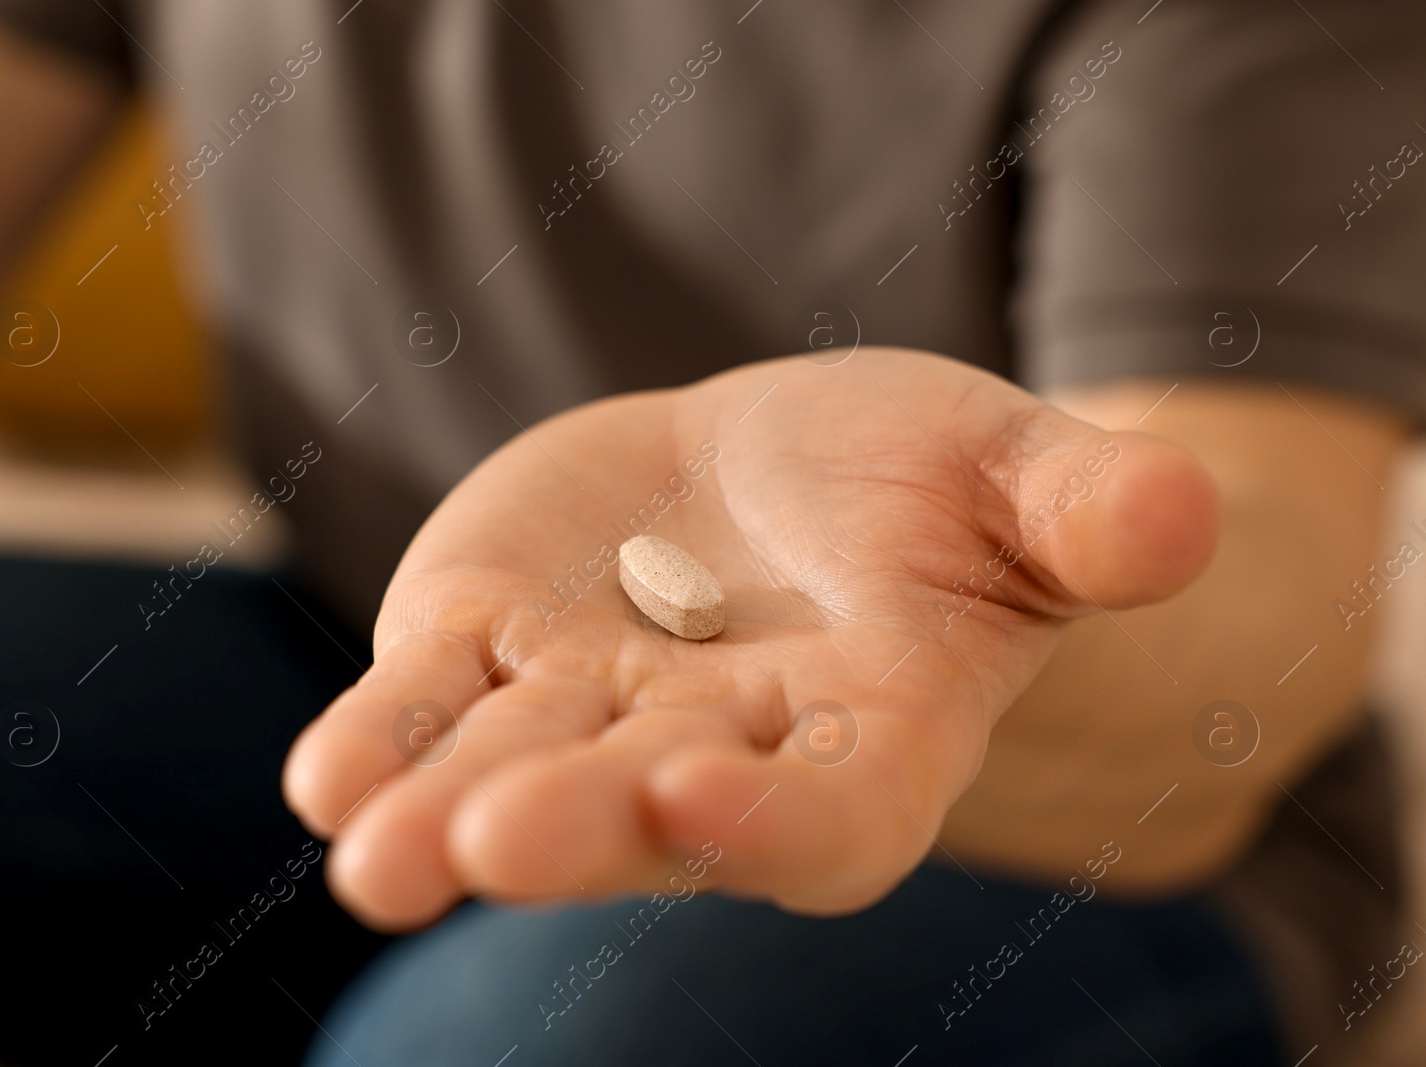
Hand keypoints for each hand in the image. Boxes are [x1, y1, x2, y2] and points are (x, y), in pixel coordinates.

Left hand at [283, 349, 1217, 928]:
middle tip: (490, 845)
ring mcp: (589, 710)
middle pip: (646, 811)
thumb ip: (1089, 512)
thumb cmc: (928, 486)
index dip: (774, 816)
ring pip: (511, 773)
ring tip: (373, 855)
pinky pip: (428, 708)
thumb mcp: (1022, 477)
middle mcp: (715, 750)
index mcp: (866, 732)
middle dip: (574, 828)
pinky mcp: (488, 649)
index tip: (704, 797)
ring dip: (440, 814)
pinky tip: (329, 778)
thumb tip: (1176, 514)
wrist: (777, 475)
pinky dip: (379, 739)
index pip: (832, 808)